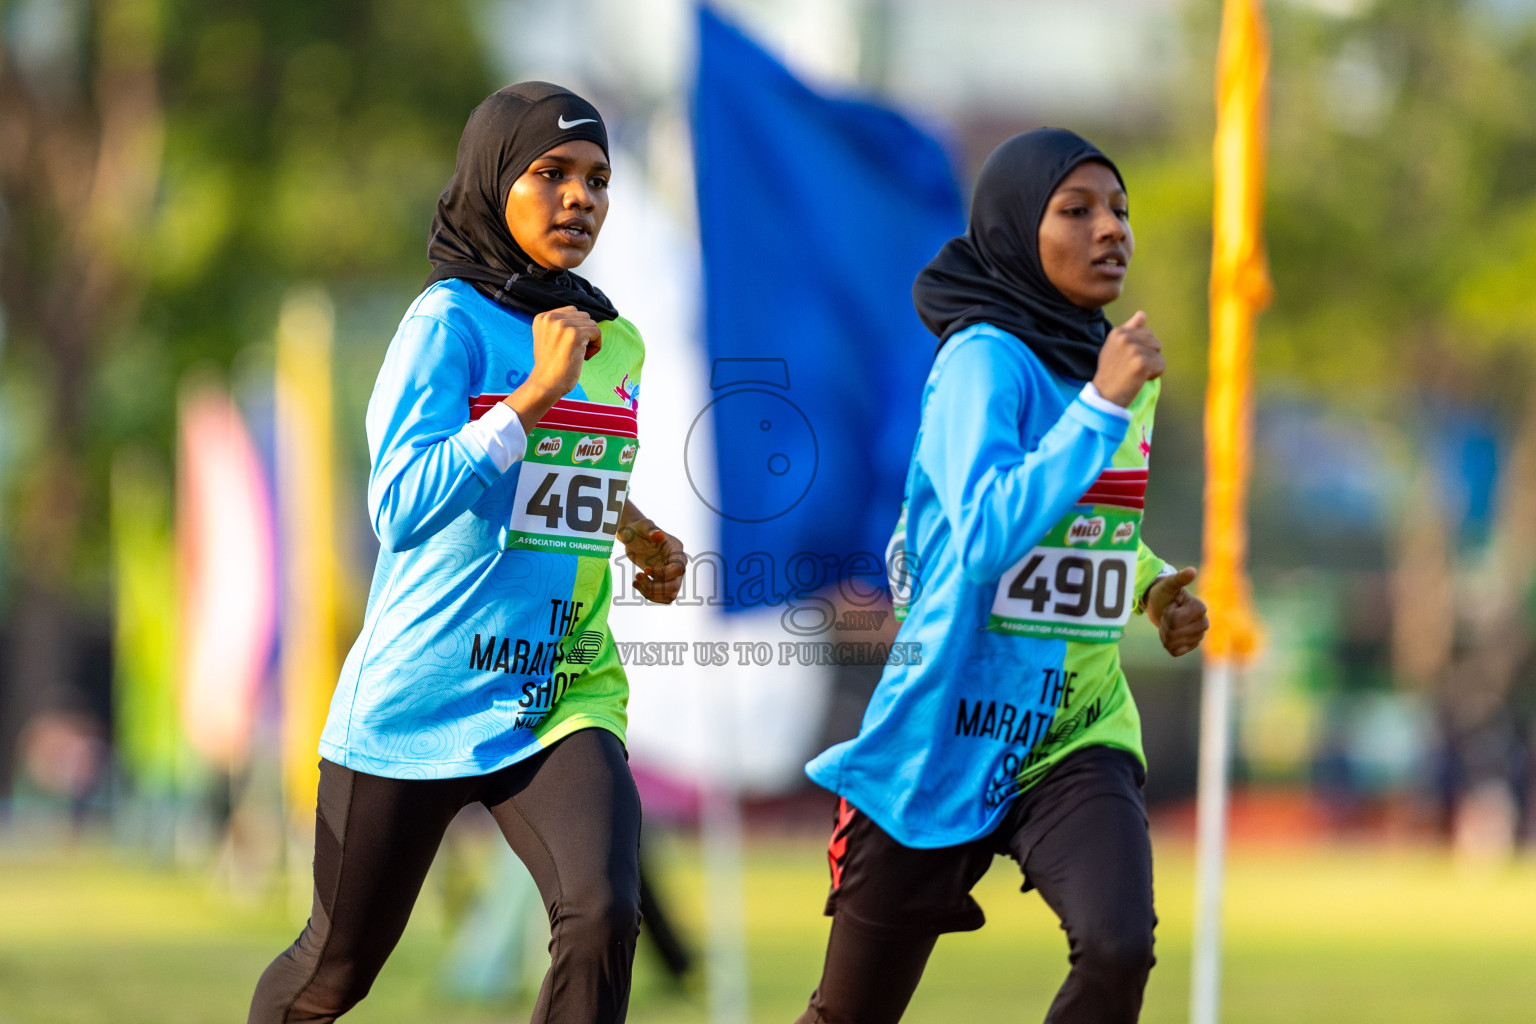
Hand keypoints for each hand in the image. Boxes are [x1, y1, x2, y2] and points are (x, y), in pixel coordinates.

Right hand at [506, 306, 601, 431]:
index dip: (576, 328)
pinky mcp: (575, 334)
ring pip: (591, 324)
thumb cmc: (550, 365)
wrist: (546, 383)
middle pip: (583, 316)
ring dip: (591, 341)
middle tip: (575, 351)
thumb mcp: (548, 338)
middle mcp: (551, 317)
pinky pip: (597, 333)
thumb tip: (583, 319)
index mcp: (543, 317)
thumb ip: (559, 325)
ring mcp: (563, 325)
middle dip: (584, 333)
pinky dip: (596, 346)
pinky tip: (585, 357)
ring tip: (579, 355)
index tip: (567, 345)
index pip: (572, 312)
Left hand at [618, 514, 688, 603]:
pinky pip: (663, 597)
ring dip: (651, 593)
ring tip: (636, 580)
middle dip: (655, 587)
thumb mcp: (642, 526)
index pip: (678, 569)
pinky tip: (636, 584)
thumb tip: (660, 535)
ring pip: (670, 595)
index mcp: (676, 549)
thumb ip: (651, 529)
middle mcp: (678, 564)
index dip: (663, 574)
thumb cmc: (637, 529)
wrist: (633, 537)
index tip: (645, 570)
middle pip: (675, 585)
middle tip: (638, 576)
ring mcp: (672, 575)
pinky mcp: (664, 582)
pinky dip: (648, 595)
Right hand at [1092, 311, 1163, 406]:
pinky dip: (1155, 375)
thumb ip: (1130, 329)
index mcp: (1119, 332)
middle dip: (1148, 357)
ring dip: (1152, 366)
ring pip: (1159, 354)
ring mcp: (1133, 349)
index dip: (1141, 349)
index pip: (1147, 333)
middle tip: (1131, 369)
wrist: (1104, 396)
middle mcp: (1125, 337)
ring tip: (1135, 374)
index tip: (1126, 360)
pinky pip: (1161, 365)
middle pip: (1155, 342)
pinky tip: (1139, 379)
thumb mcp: (1115, 347)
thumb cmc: (1111, 373)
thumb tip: (1142, 313)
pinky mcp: (1141, 363)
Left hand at [1145, 566, 1207, 657]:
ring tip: (1169, 623)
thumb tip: (1191, 570)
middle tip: (1168, 614)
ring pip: (1172, 643)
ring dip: (1164, 633)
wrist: (1161, 605)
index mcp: (1200, 608)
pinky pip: (1174, 652)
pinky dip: (1167, 644)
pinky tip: (1170, 634)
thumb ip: (1179, 578)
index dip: (1167, 614)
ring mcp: (1199, 636)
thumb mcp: (1168, 584)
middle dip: (1165, 624)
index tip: (1171, 606)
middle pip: (1173, 634)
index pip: (1175, 621)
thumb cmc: (1165, 593)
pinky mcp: (1192, 646)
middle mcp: (1204, 624)